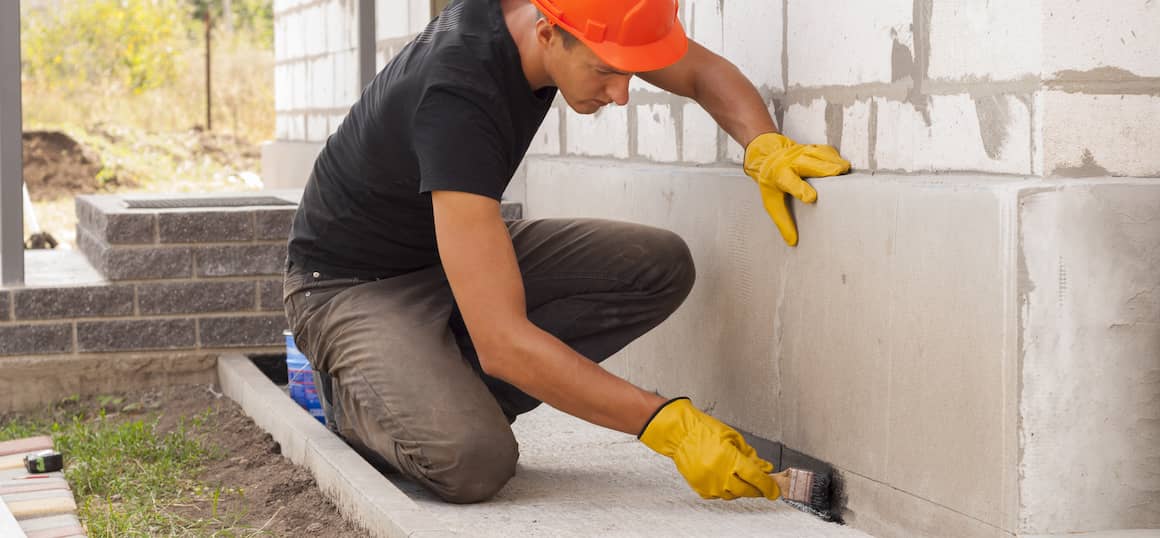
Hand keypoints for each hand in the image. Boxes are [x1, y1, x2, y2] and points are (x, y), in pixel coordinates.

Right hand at [639, 398, 778, 499]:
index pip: (756, 478)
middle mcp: (720, 474)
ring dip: (741, 488)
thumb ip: (750, 455)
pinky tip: (725, 478)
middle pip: (747, 490)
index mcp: (730, 459)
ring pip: (733, 494)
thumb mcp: (733, 438)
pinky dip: (726, 489)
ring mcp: (709, 484)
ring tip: (740, 477)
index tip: (774, 490)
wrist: (679, 434)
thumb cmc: (703, 430)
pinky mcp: (700, 488)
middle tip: (762, 484)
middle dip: (757, 489)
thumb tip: (764, 468)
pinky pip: (719, 495)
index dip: (769, 486)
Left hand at [743, 132, 849, 245]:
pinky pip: (826, 150)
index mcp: (779, 176)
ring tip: (845, 169)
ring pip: (820, 154)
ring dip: (834, 161)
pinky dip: (835, 156)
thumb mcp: (771, 202)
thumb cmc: (770, 180)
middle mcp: (791, 162)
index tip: (811, 197)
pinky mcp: (811, 148)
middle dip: (825, 169)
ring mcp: (802, 153)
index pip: (790, 183)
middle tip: (840, 174)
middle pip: (810, 164)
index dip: (800, 189)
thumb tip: (792, 241)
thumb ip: (782, 221)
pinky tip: (842, 164)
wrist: (767, 156)